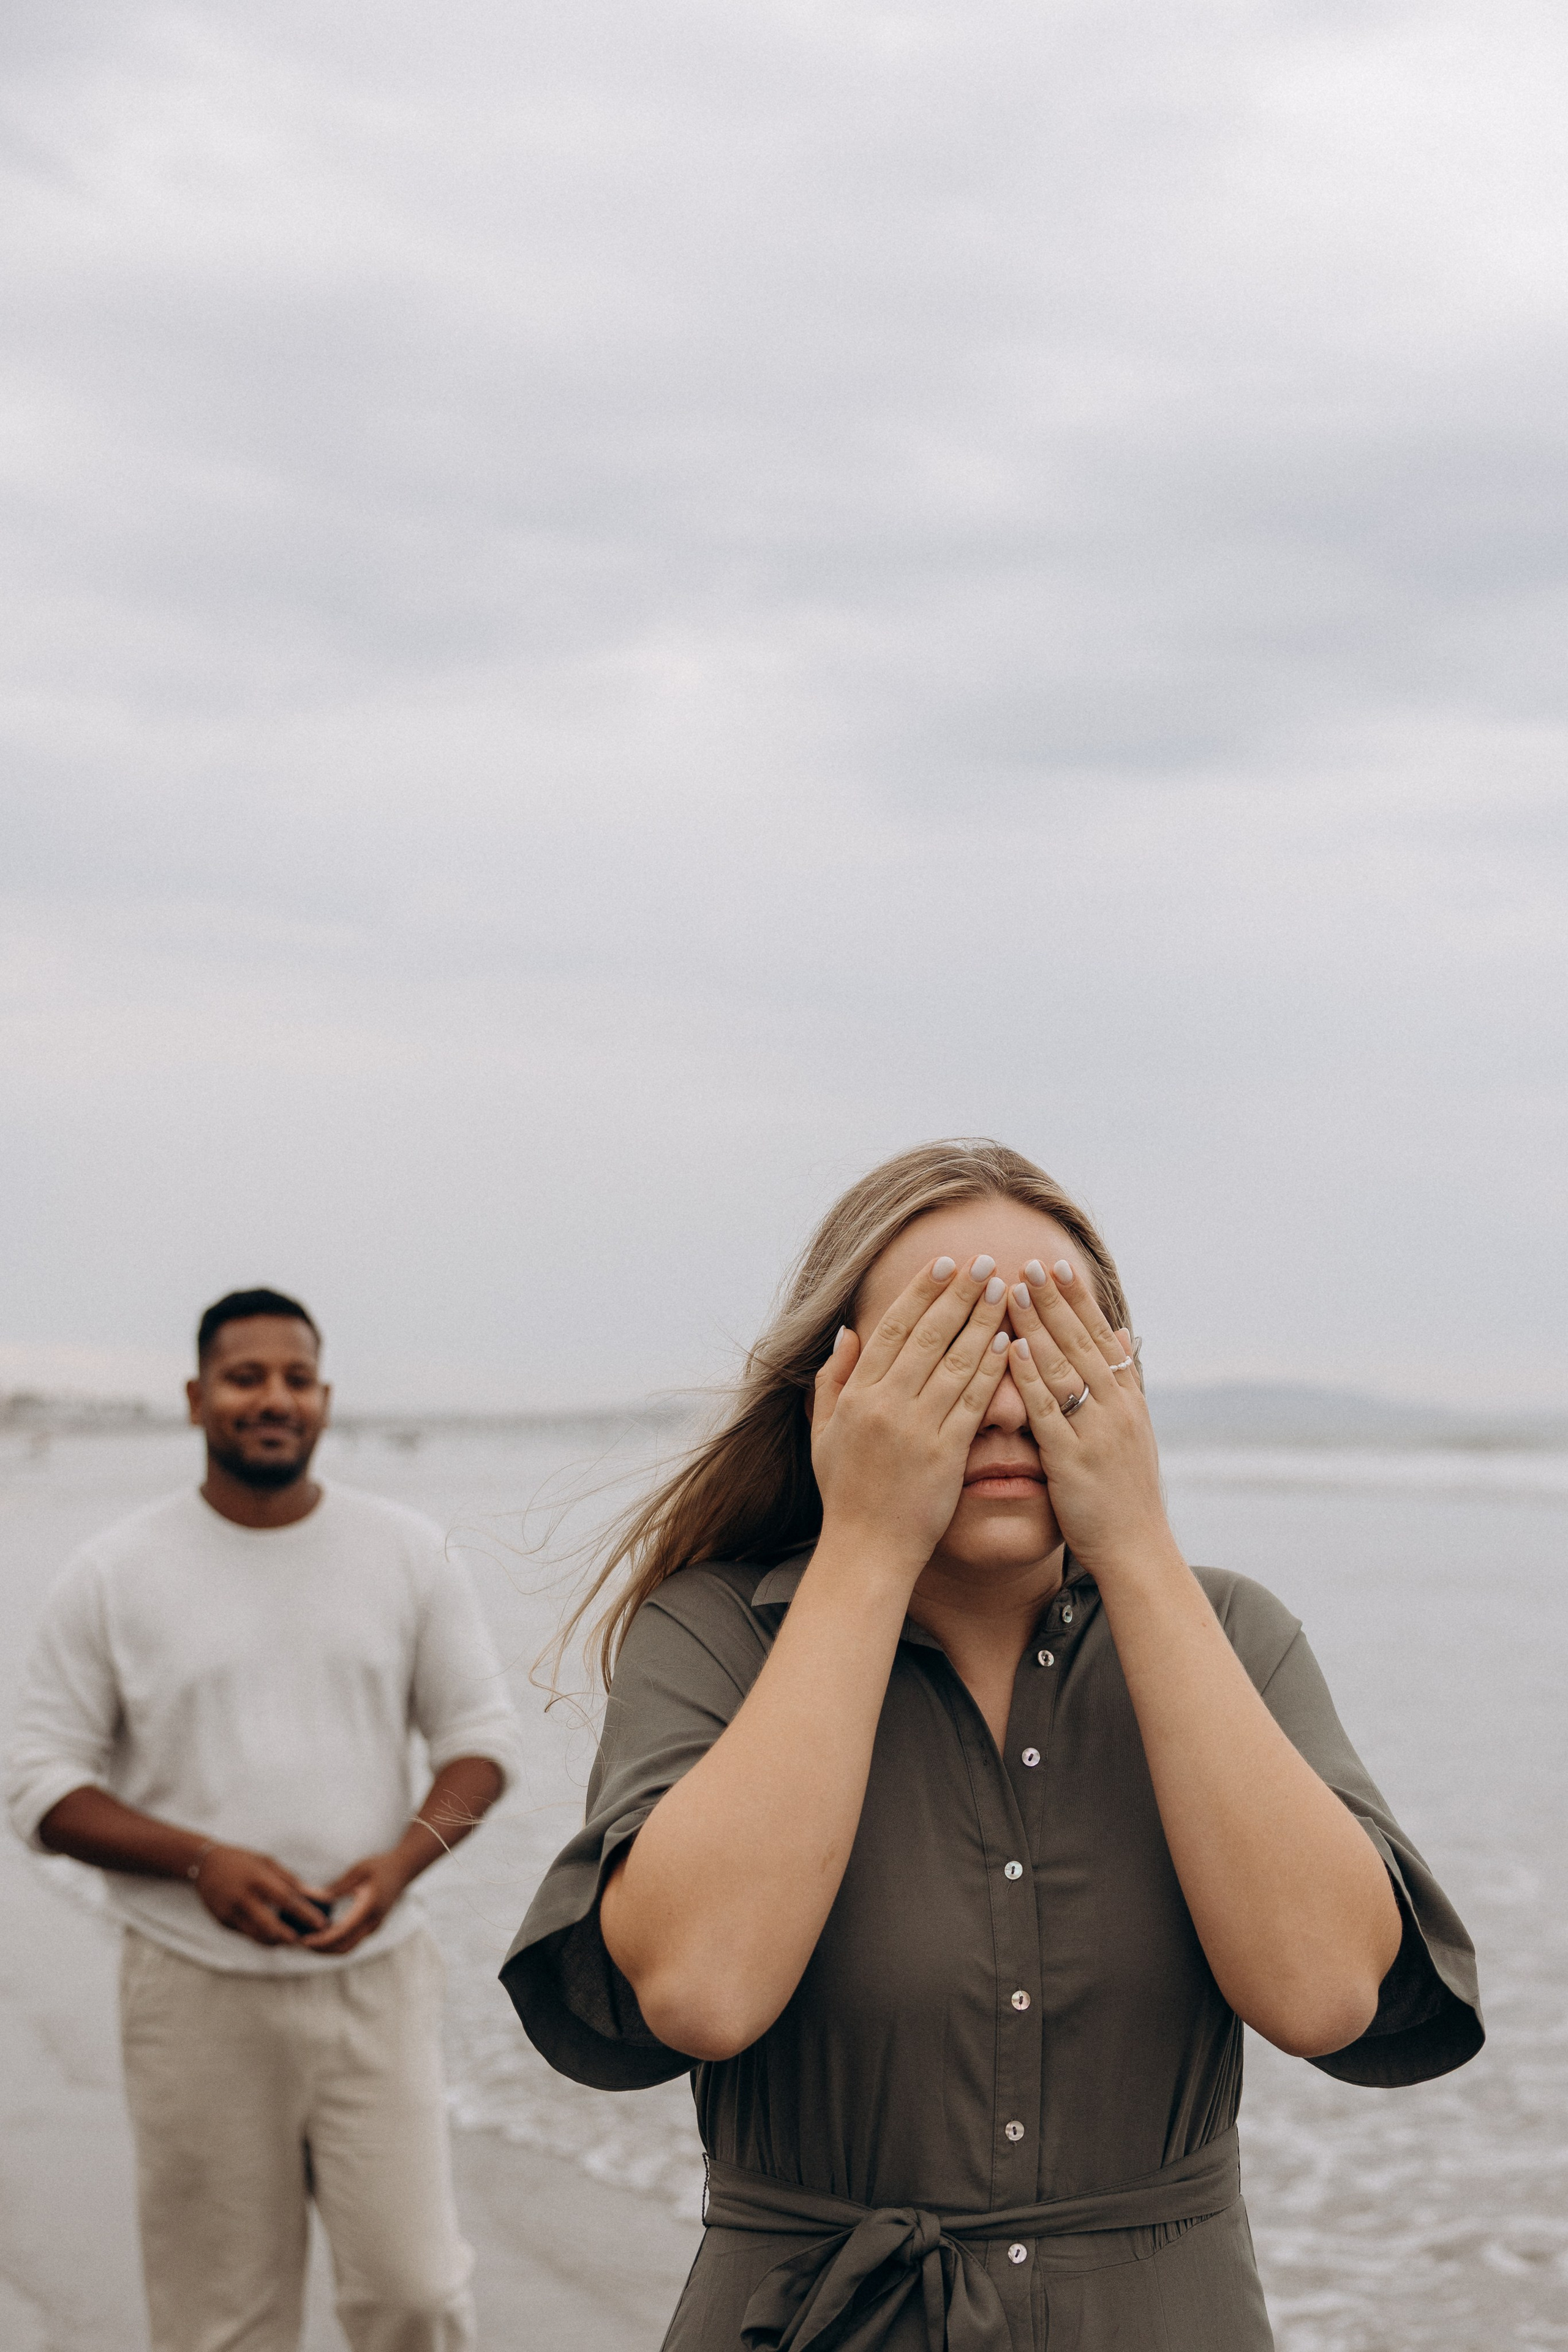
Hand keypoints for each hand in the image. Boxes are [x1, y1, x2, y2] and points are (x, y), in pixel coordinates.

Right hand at [194, 1844, 334, 1946]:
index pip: (286, 1900)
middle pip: (270, 1926)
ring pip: (258, 1936)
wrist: (205, 1864)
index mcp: (257, 1879)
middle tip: (307, 1939)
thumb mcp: (267, 1862)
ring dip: (277, 1941)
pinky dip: (262, 1937)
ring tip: (292, 1939)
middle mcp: (243, 1897)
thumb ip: (289, 1880)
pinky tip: (274, 1935)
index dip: (305, 1913)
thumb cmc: (243, 1861)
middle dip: (291, 1936)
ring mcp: (230, 1912)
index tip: (321, 1923)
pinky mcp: (223, 1922)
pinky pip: (247, 1935)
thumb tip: (312, 1895)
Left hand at [300, 1850, 412, 1955]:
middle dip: (321, 1950)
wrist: (406, 1868)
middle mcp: (373, 1923)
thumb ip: (337, 1886)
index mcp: (369, 1909)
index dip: (321, 1940)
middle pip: (344, 1948)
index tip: (303, 1940)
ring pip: (348, 1948)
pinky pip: (352, 1941)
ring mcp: (374, 1927)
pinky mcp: (372, 1927)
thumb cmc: (382, 1866)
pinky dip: (336, 1942)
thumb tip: (314, 1897)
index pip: (342, 1932)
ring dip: (328, 1949)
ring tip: (308, 1942)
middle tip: (300, 1943)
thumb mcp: (359, 1870)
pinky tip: (323, 1935)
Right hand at [811, 1252, 1012, 1575]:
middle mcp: (885, 1404)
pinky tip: (1009, 1342)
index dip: (921, 1292)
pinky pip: (973, 1401)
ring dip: (982, 1319)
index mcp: (856, 1395)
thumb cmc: (845, 1493)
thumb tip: (847, 1333)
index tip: (944, 1263)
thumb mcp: (823, 1432)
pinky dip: (991, 1368)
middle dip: (959, 1292)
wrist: (867, 1550)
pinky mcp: (946, 1453)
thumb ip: (832, 1380)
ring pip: (956, 1360)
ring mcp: (916, 1428)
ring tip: (1004, 1288)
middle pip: (929, 1334)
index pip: (892, 1329)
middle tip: (986, 1261)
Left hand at [1005, 1258, 1172, 1575]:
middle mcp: (1116, 1408)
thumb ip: (1125, 1380)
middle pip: (1082, 1343)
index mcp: (1128, 1399)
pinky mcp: (1073, 1459)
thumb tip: (1122, 1331)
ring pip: (1064, 1368)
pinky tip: (1011, 1350)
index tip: (1057, 1264)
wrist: (1137, 1548)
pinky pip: (1049, 1412)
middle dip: (1056, 1301)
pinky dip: (1030, 1378)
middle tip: (1031, 1262)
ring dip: (1039, 1326)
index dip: (1078, 1299)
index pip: (1099, 1336)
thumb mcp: (1134, 1429)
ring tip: (1015, 1290)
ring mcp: (1096, 1432)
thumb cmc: (1127, 1492)